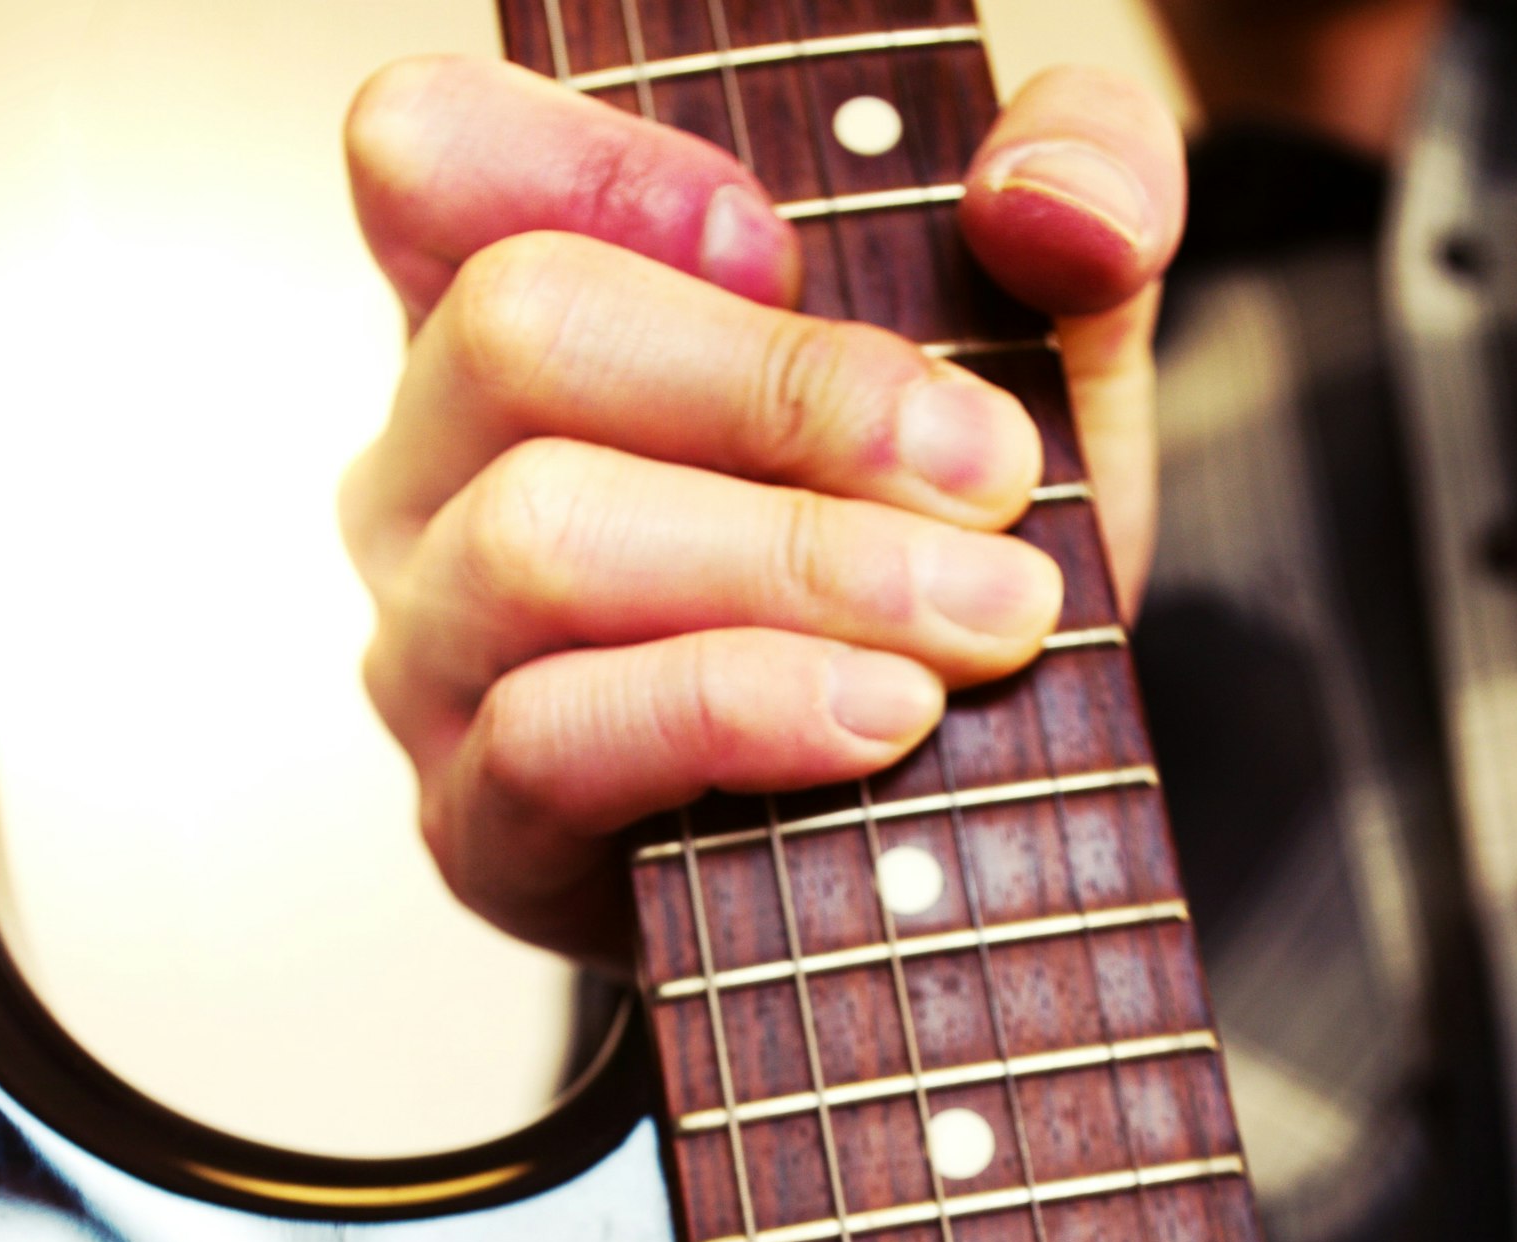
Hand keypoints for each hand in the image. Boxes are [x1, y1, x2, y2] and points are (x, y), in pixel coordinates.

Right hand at [337, 52, 1184, 959]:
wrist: (956, 818)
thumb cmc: (942, 545)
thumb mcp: (1049, 336)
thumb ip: (1084, 181)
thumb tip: (1046, 194)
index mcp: (520, 292)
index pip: (432, 147)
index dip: (591, 159)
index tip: (784, 244)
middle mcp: (434, 456)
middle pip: (521, 329)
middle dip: (785, 390)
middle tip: (991, 472)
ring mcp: (434, 642)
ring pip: (537, 540)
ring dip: (792, 568)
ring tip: (980, 618)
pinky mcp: (477, 819)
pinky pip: (556, 736)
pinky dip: (740, 711)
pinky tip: (884, 716)